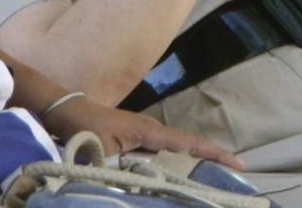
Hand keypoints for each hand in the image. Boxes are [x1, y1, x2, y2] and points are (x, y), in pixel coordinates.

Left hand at [42, 96, 244, 170]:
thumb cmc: (82, 126)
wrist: (61, 110)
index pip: (190, 143)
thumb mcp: (102, 152)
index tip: (239, 165)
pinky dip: (172, 164)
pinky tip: (176, 177)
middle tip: (234, 177)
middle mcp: (150, 131)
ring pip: (175, 151)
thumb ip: (121, 172)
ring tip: (213, 179)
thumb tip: (139, 191)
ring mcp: (142, 135)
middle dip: (212, 160)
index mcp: (149, 132)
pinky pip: (159, 154)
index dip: (215, 154)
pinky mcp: (132, 140)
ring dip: (193, 163)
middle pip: (189, 147)